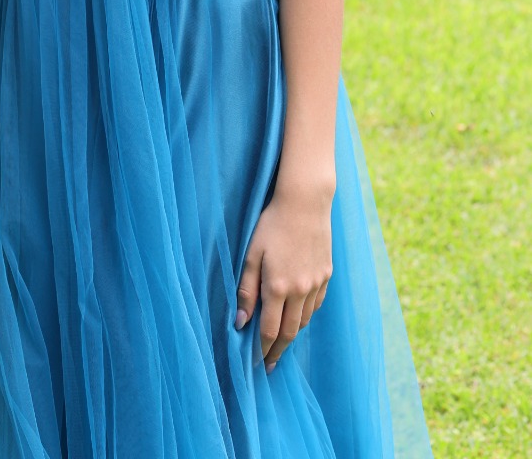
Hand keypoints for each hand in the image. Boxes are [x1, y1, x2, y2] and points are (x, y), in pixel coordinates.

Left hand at [235, 185, 332, 371]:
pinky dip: (305, 315)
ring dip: (292, 333)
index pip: (270, 330)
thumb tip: (240, 322)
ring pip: (304, 320)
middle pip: (290, 332)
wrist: (305, 203)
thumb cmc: (271, 225)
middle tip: (269, 364)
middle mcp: (300, 290)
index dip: (262, 350)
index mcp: (278, 287)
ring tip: (281, 342)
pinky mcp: (326, 275)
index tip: (257, 364)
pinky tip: (297, 315)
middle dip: (278, 351)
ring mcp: (316, 283)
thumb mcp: (251, 254)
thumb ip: (246, 289)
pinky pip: (316, 304)